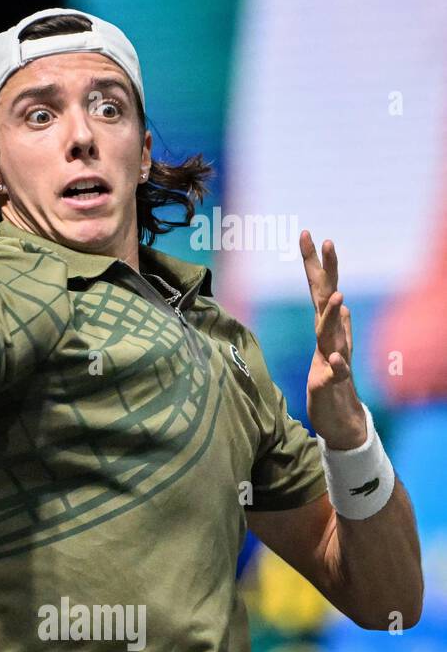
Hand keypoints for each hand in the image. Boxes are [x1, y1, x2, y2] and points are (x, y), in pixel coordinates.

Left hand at [299, 231, 366, 448]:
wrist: (342, 419)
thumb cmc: (329, 383)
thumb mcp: (326, 352)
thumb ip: (334, 329)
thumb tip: (344, 305)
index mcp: (325, 329)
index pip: (318, 289)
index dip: (313, 263)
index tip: (306, 232)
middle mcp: (332, 339)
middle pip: (327, 300)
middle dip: (328, 271)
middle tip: (328, 240)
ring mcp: (335, 360)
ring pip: (333, 335)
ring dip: (334, 317)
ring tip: (338, 298)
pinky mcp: (333, 385)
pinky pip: (336, 375)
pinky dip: (337, 367)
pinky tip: (336, 360)